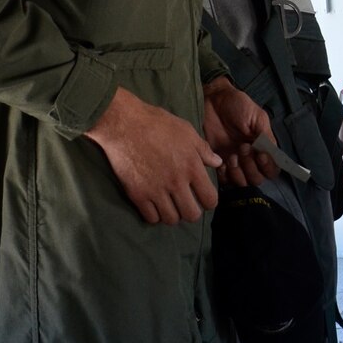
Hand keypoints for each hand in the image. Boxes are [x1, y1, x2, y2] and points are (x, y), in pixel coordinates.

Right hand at [84, 88, 221, 223]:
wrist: (124, 124)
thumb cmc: (157, 123)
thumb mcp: (186, 131)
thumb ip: (203, 149)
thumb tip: (217, 162)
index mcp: (192, 167)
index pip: (210, 199)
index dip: (209, 201)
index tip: (203, 197)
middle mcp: (176, 182)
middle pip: (192, 215)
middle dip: (191, 211)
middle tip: (186, 203)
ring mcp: (156, 190)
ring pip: (171, 219)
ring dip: (173, 214)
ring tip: (170, 205)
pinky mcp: (137, 194)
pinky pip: (151, 218)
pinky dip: (154, 215)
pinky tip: (154, 205)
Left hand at [202, 78, 277, 186]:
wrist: (212, 100)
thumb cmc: (237, 105)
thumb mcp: (257, 117)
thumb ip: (267, 136)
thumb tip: (273, 155)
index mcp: (262, 148)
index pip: (272, 169)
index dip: (268, 167)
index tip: (260, 155)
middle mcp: (250, 159)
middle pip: (257, 179)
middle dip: (251, 167)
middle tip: (242, 148)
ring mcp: (234, 162)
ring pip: (242, 182)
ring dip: (238, 172)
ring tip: (231, 155)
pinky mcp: (218, 163)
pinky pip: (224, 180)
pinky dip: (224, 174)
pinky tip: (221, 160)